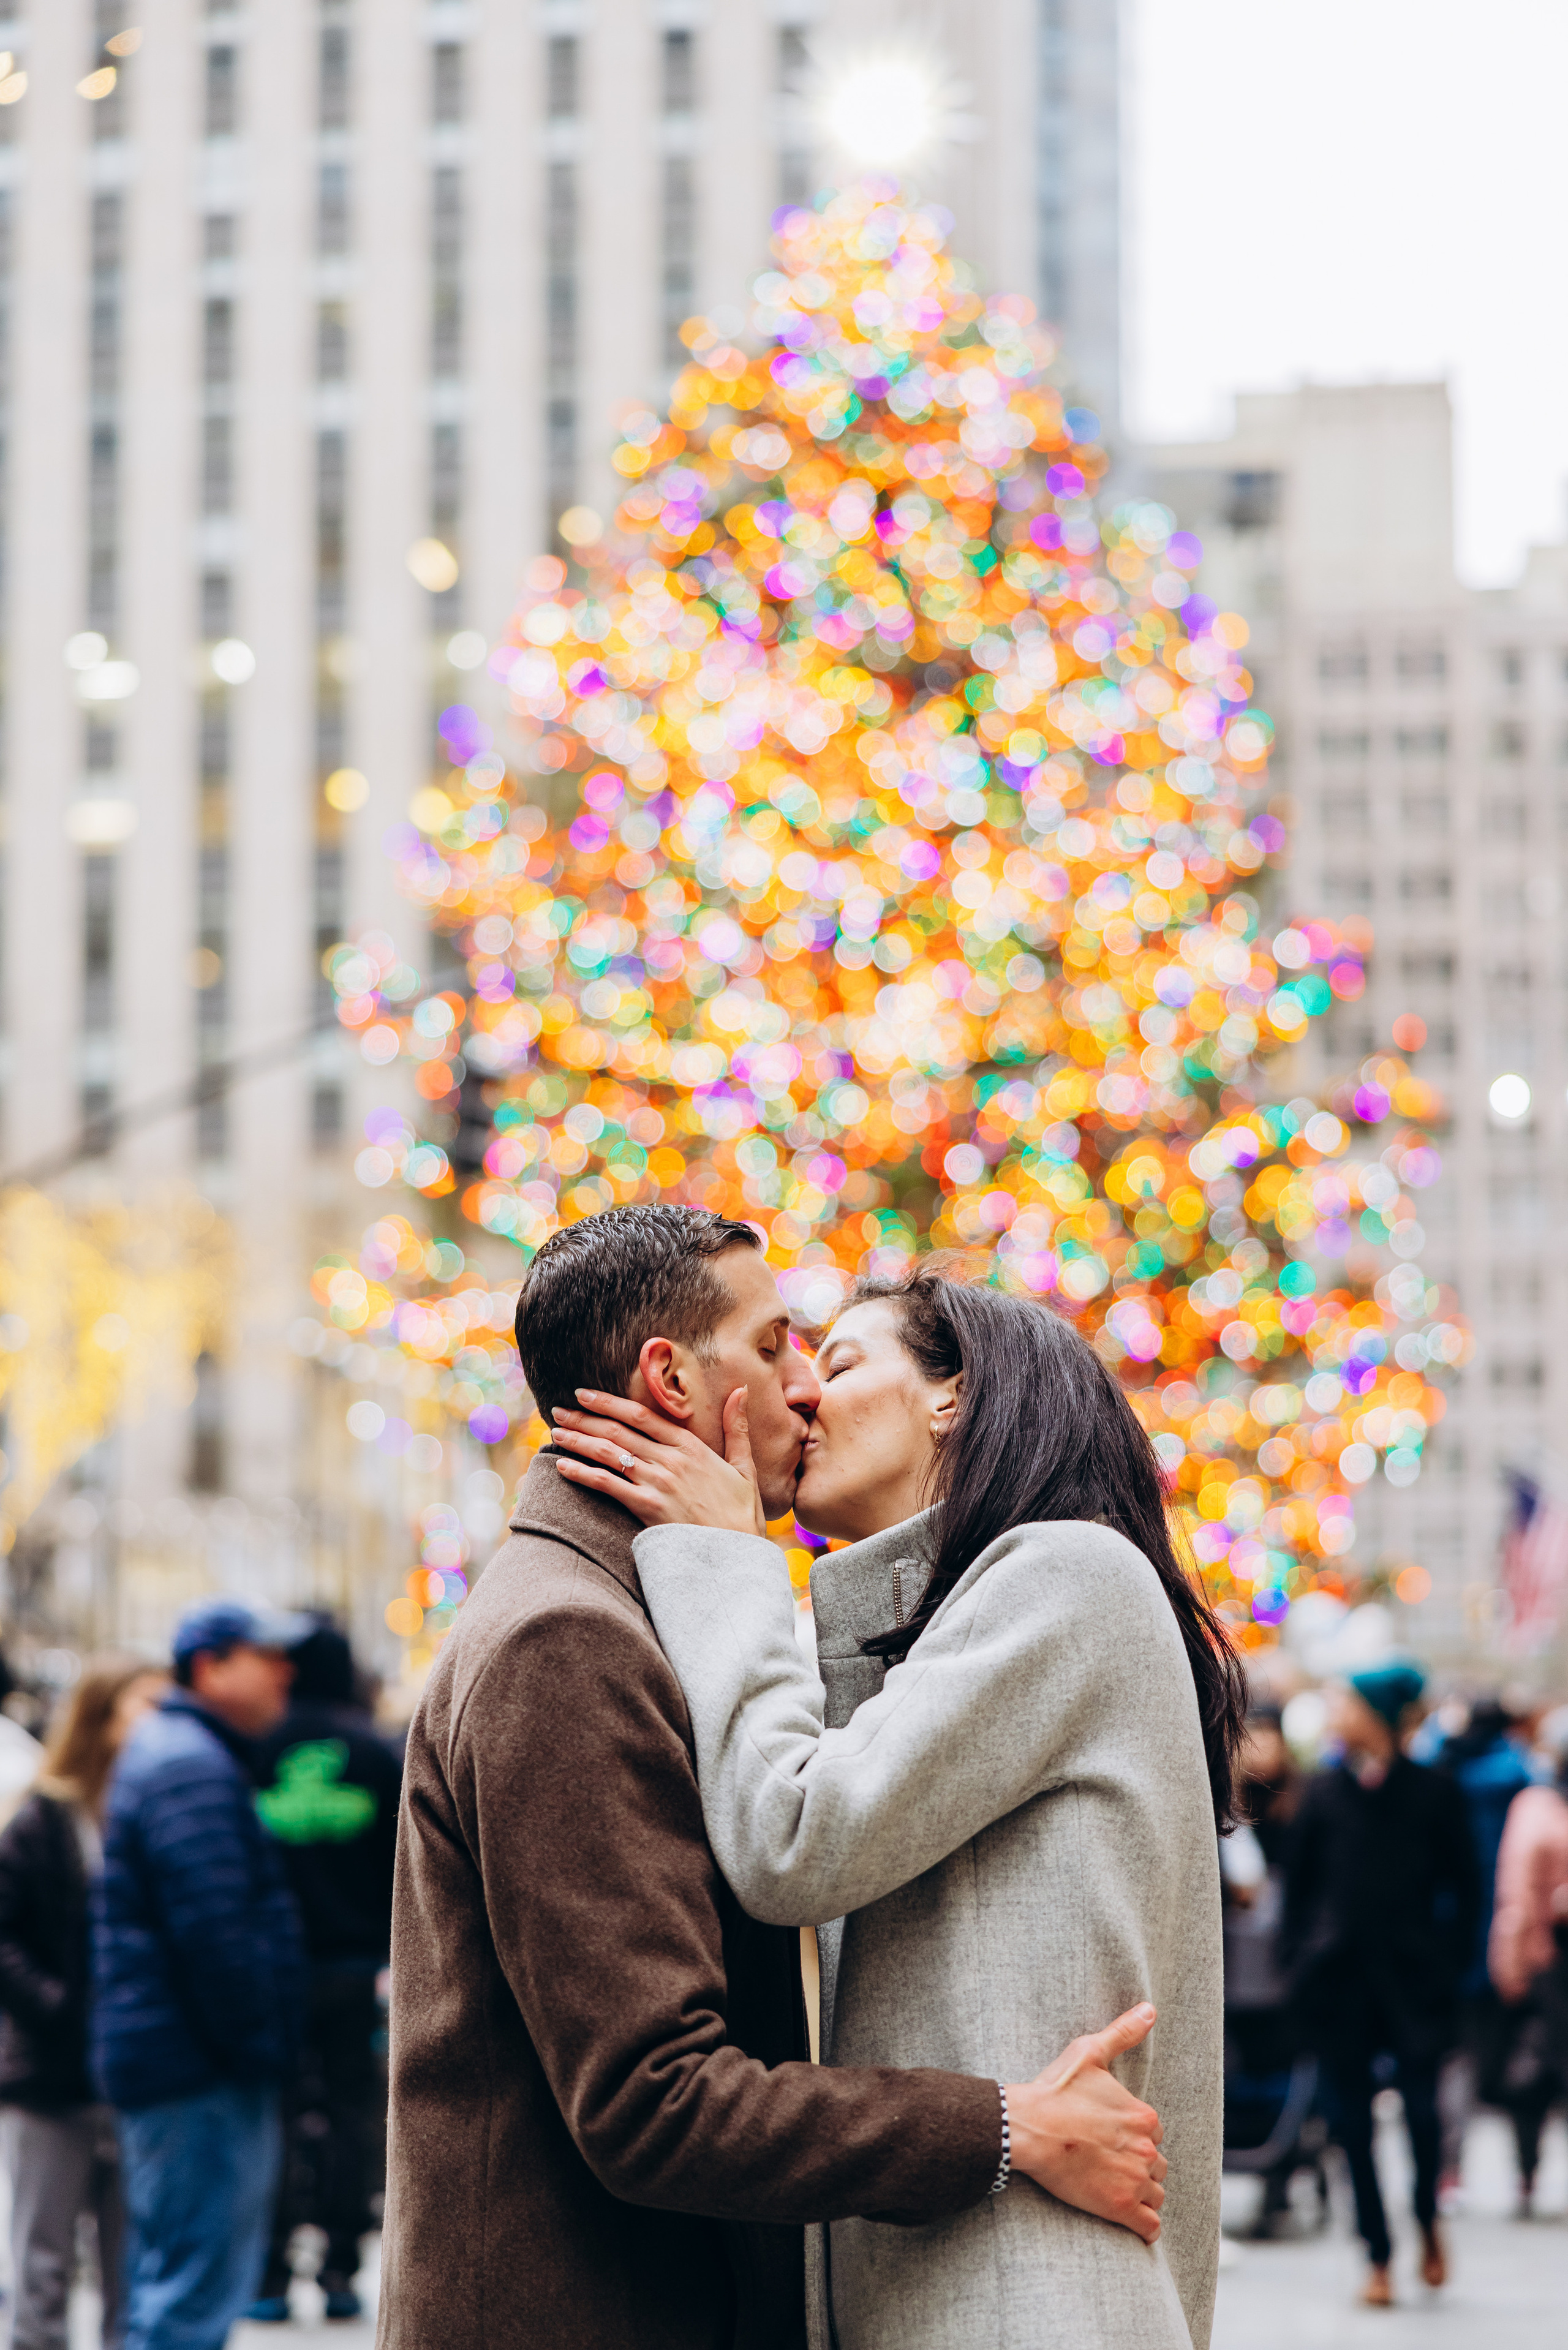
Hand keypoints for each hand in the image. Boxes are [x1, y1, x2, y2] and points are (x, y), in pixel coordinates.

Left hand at [552, 1387, 765, 1535]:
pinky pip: (608, 1485)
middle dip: (585, 1418)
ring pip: (609, 1453)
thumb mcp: (744, 1467)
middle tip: (558, 1411)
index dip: (609, 1403)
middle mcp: (670, 1460)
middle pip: (618, 1430)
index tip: (585, 1395)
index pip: (642, 1416)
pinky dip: (582, 1473)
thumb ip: (736, 1427)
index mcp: (691, 1446)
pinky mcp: (647, 1508)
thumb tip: (741, 1390)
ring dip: (578, 1441)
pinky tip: (563, 1467)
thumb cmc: (742, 1514)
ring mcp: (657, 1483)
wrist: (738, 1555)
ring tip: (555, 1433)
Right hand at [1004, 2003, 1166, 2242]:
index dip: (1134, 2134)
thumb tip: (1150, 2009)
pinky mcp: (1120, 2208)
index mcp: (1143, 2115)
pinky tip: (1130, 2219)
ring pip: (1156, 2194)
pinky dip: (1144, 2226)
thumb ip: (1123, 2033)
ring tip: (1114, 2187)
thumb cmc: (1055, 2090)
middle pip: (1157, 2164)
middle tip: (1109, 2162)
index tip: (1110, 2135)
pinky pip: (1150, 2227)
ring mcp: (1135, 2180)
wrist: (1027, 2128)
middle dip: (1139, 2164)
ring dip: (1142, 2193)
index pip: (1154, 2132)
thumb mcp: (1089, 2053)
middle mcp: (1146, 2149)